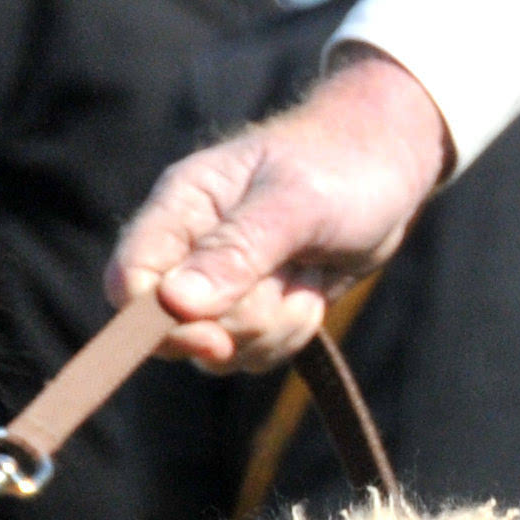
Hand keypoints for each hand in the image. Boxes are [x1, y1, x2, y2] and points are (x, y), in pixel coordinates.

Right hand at [110, 46, 452, 370]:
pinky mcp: (253, 307)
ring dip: (274, 328)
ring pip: (219, 349)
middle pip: (177, 329)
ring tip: (306, 276)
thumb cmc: (342, 166)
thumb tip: (176, 304)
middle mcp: (189, 247)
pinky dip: (290, 333)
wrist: (390, 168)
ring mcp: (220, 282)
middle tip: (289, 276)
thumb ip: (236, 251)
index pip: (129, 280)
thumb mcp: (295, 202)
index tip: (215, 340)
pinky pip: (254, 353)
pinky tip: (312, 290)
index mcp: (181, 206)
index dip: (157, 323)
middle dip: (243, 321)